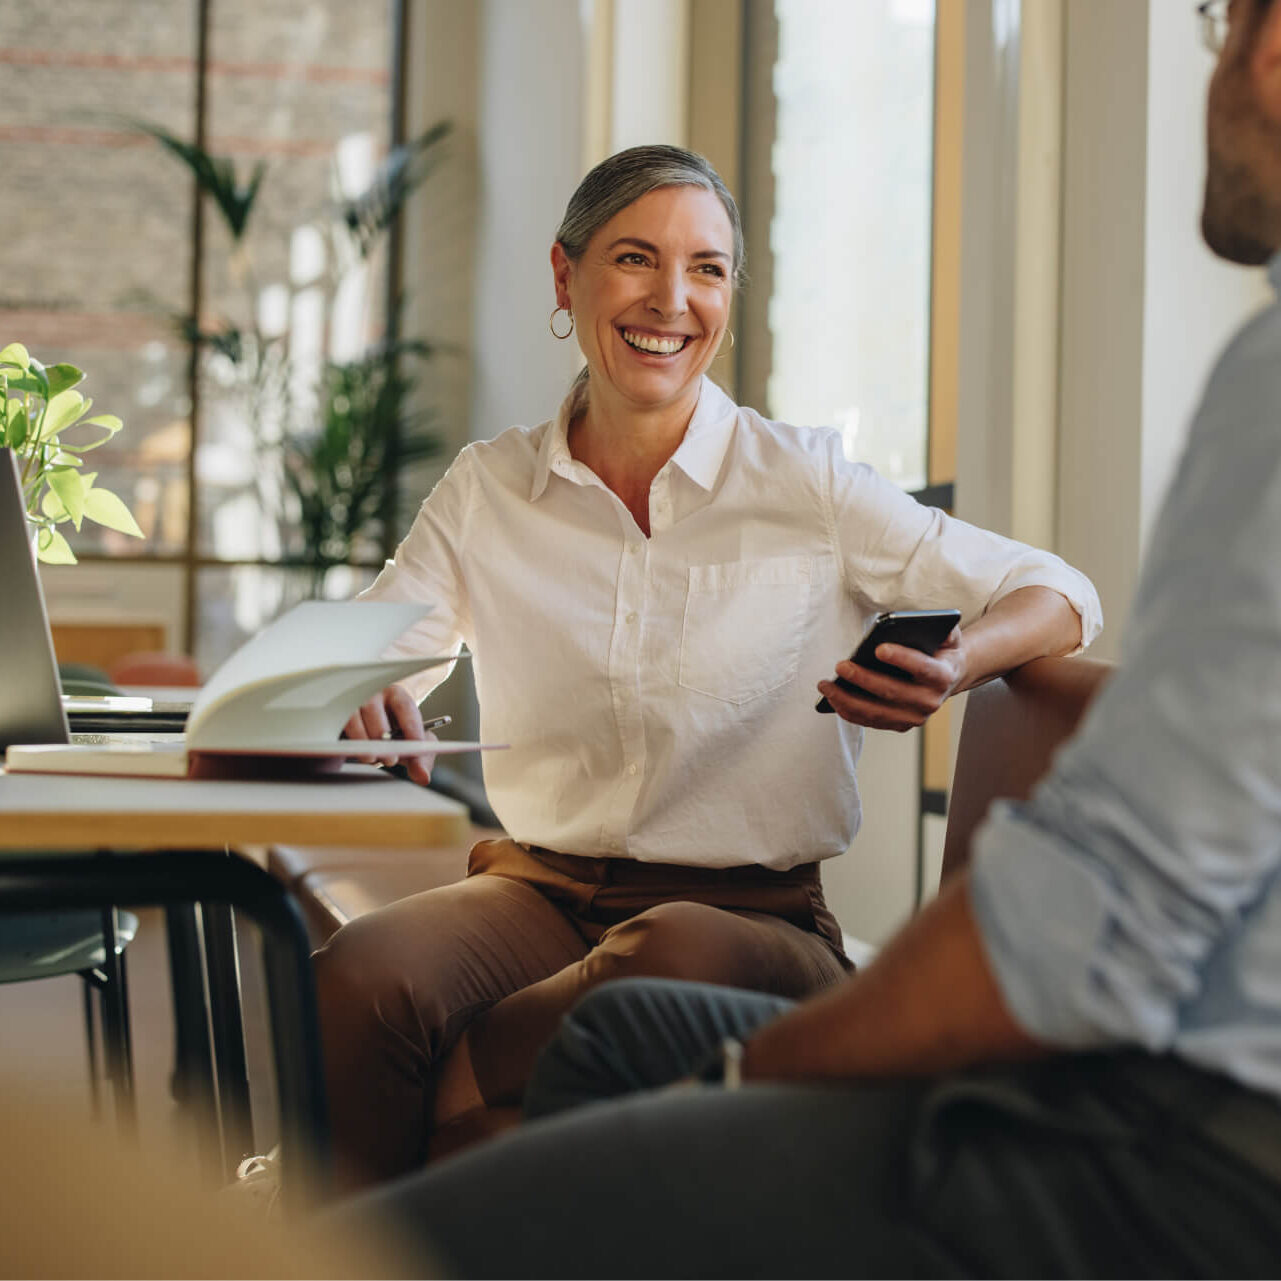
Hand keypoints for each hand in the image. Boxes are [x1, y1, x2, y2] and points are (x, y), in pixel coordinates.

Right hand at [343, 684, 437, 783]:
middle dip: (381, 736)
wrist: (379, 718)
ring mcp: (351, 702)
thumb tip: (423, 777)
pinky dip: (344, 741)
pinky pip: (336, 725)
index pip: (405, 707)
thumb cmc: (396, 729)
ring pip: (351, 717)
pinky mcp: (335, 714)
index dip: (411, 727)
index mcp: (396, 695)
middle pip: (373, 710)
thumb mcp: (413, 740)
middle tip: (390, 758)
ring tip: (372, 758)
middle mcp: (372, 694)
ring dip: (361, 739)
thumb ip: (422, 759)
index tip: (416, 746)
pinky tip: (353, 753)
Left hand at [816, 626, 965, 731]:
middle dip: (864, 679)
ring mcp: (914, 717)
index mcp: (943, 675)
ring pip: (876, 712)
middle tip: (841, 666)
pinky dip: (848, 711)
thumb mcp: (947, 634)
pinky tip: (831, 697)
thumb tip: (916, 619)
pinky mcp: (899, 725)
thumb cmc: (940, 650)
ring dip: (847, 699)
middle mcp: (930, 701)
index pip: (923, 668)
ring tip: (825, 684)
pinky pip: (869, 721)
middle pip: (893, 692)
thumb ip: (939, 626)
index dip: (902, 659)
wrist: (949, 676)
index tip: (879, 648)